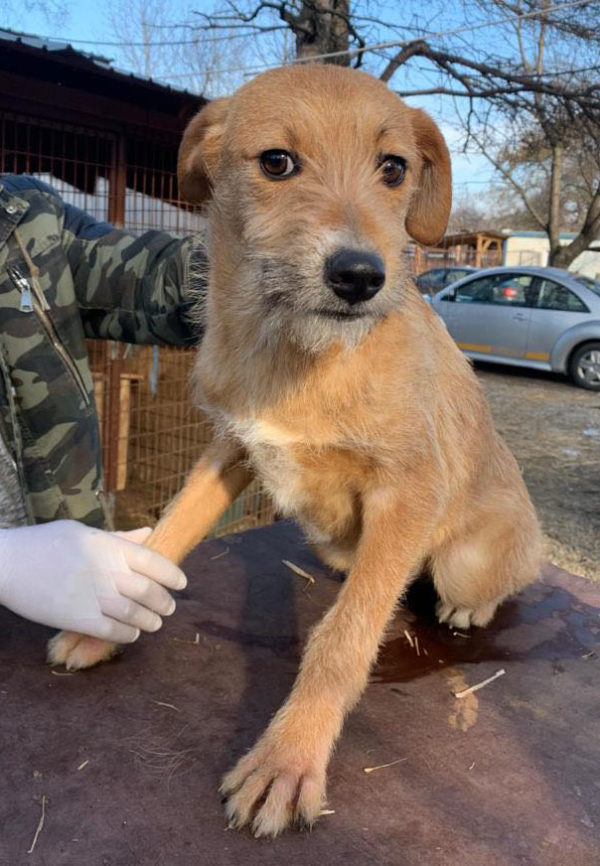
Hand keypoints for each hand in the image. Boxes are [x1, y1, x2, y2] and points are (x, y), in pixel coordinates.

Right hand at [0, 520, 185, 642]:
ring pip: (136, 614)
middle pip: (149, 591)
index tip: (181, 583)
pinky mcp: (78, 618)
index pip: (154, 561)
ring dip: (150, 621)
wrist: (6, 564)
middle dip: (164, 602)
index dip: (172, 574)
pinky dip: (128, 634)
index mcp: (109, 546)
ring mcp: (93, 595)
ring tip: (154, 624)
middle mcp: (106, 570)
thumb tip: (148, 533)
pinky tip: (132, 633)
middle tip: (168, 608)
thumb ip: (118, 538)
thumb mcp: (82, 532)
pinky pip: (113, 631)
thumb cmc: (43, 544)